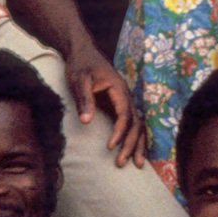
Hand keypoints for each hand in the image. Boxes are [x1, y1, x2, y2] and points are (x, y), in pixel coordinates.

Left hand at [64, 40, 146, 166]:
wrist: (82, 52)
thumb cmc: (80, 65)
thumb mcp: (79, 79)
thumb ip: (84, 99)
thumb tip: (86, 122)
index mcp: (119, 89)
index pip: (125, 115)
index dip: (119, 132)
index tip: (110, 147)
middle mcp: (126, 96)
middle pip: (136, 123)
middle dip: (131, 144)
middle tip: (122, 163)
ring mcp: (124, 101)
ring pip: (138, 125)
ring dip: (137, 144)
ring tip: (135, 164)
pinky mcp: (119, 105)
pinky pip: (132, 124)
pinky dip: (135, 138)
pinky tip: (133, 151)